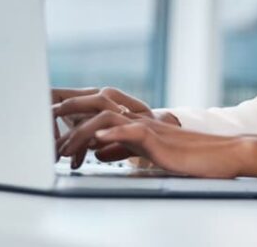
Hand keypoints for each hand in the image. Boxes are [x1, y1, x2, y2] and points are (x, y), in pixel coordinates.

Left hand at [51, 87, 178, 167]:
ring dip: (82, 131)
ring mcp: (145, 124)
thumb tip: (97, 151)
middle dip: (68, 110)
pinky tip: (97, 141)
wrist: (212, 153)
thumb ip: (119, 146)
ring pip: (107, 117)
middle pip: (96, 103)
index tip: (48, 122)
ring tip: (65, 147)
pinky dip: (113, 134)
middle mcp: (134, 117)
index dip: (71, 113)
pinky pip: (131, 131)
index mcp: (129, 120)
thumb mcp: (143, 150)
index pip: (95, 110)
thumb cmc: (181, 154)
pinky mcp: (155, 137)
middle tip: (44, 122)